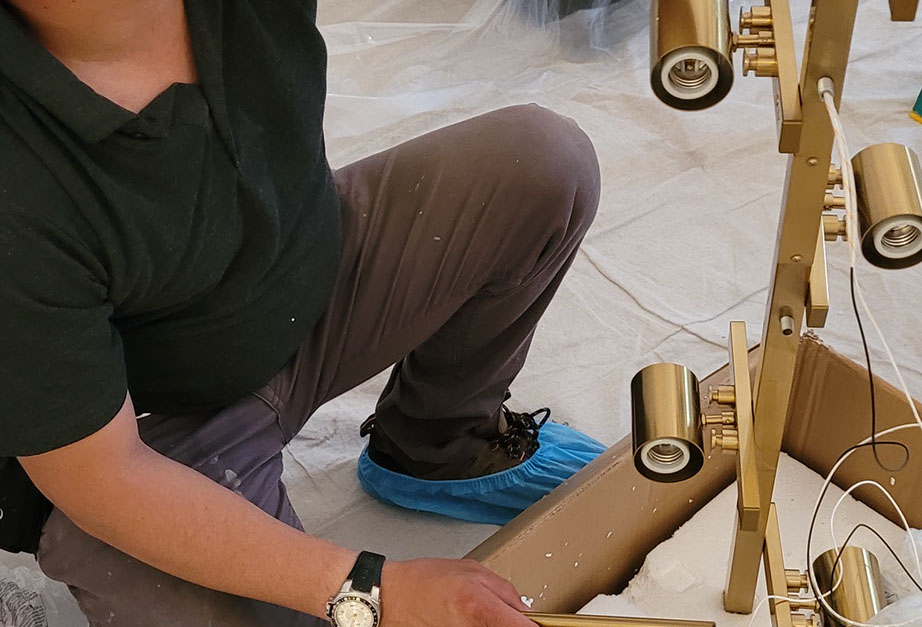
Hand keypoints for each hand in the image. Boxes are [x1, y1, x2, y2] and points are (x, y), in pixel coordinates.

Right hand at [380, 558, 536, 626]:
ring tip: (475, 617)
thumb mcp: (471, 570)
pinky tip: (465, 623)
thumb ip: (504, 590)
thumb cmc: (420, 583)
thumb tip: (524, 611)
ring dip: (492, 626)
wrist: (387, 599)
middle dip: (509, 624)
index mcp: (479, 605)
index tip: (537, 624)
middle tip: (502, 617)